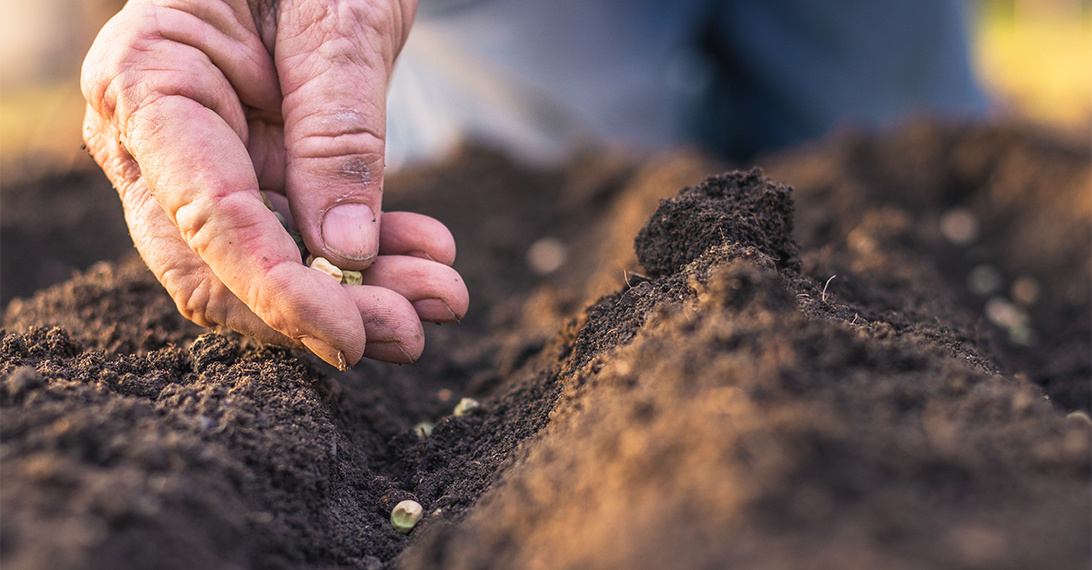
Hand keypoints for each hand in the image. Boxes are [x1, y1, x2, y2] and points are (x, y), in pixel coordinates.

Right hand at [81, 0, 467, 367]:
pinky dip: (365, 259)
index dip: (278, 292)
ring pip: (264, 268)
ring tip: (442, 295)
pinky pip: (299, 240)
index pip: (205, 216)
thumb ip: (336, 133)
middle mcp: (155, 136)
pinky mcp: (252, 172)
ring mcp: (201, 161)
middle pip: (220, 267)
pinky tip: (426, 256)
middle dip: (320, 312)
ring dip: (356, 295)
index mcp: (148, 80)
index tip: (352, 336)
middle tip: (413, 330)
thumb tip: (346, 255)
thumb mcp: (337, 22)